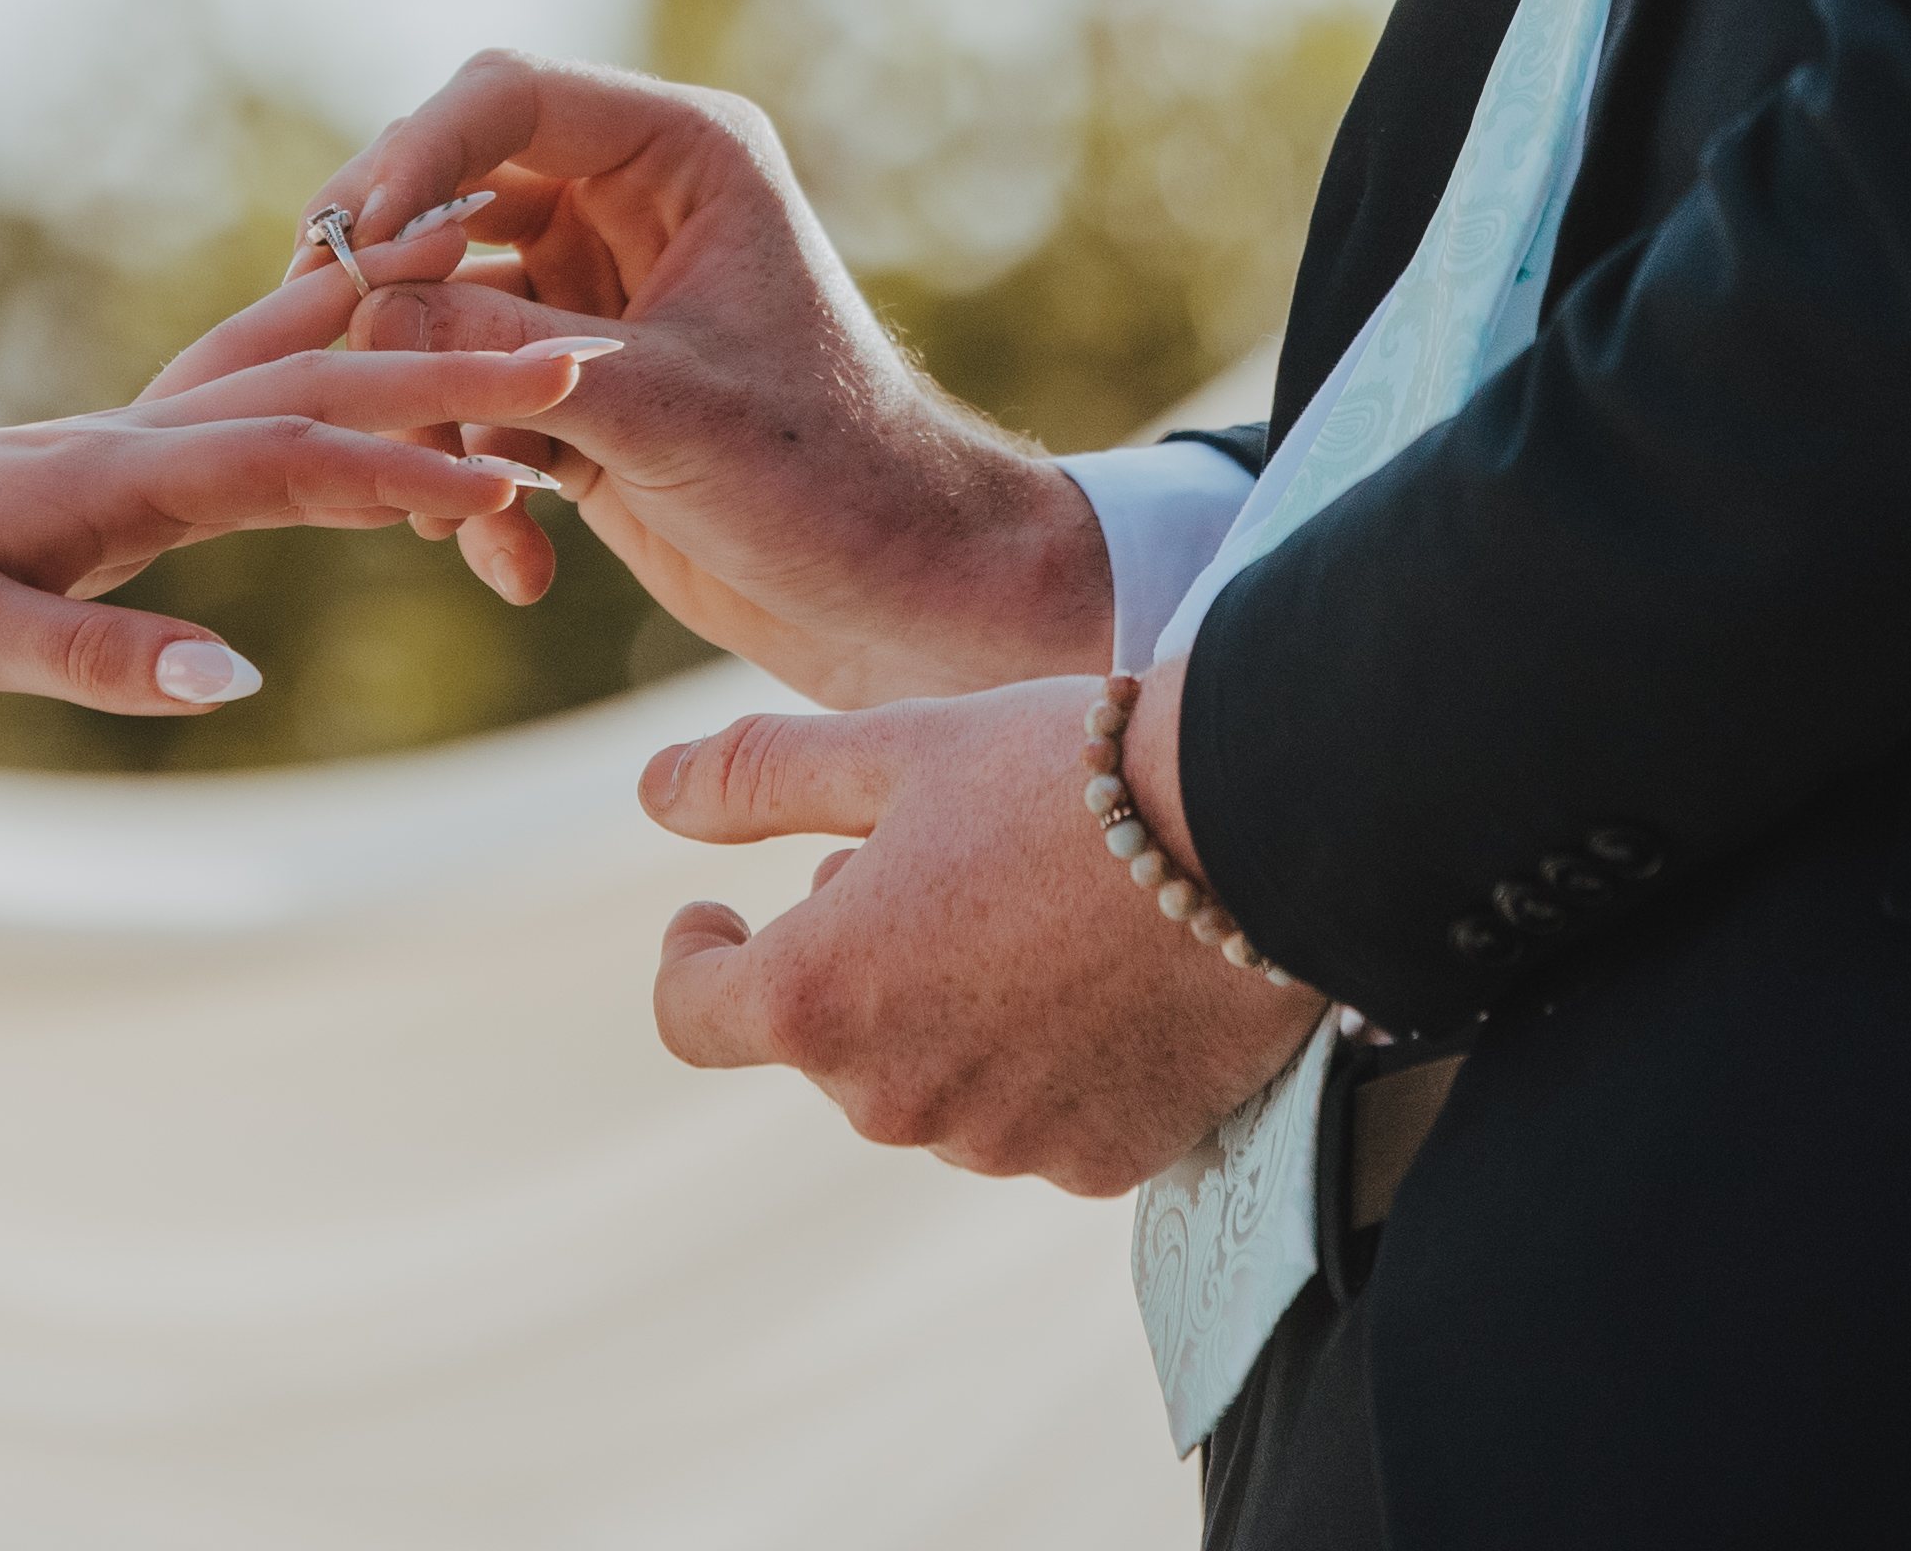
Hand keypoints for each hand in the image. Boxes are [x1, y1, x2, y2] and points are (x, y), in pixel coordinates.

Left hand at [0, 337, 600, 752]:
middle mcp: (133, 435)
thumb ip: (97, 660)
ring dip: (403, 344)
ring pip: (293, 374)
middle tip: (581, 354)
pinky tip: (373, 357)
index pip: (294, 456)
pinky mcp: (113, 466)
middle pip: (320, 384)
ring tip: (519, 310)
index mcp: (110, 474)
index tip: (527, 470)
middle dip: (448, 369)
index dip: (413, 463)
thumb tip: (237, 681)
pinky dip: (332, 365)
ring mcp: (126, 441)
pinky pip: (253, 401)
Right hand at [142, 52, 1104, 707]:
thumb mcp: (650, 406)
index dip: (409, 157)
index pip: (504, 97)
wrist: (910, 601)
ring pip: (445, 306)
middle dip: (387, 286)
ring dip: (426, 403)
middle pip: (450, 194)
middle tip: (319, 348)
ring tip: (425, 496)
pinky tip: (510, 565)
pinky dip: (470, 479)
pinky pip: (472, 399)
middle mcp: (634, 208)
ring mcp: (601, 299)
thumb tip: (362, 303)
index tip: (346, 243)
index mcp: (683, 156)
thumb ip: (499, 344)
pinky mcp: (580, 391)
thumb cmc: (827, 480)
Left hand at [642, 681, 1326, 1194]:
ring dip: (940, 1011)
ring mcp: (1002, 1144)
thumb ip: (755, 778)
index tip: (717, 909)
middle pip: (827, 1042)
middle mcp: (897, 1099)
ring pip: (929, 1082)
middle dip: (848, 959)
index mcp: (822, 996)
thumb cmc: (1063, 774)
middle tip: (929, 860)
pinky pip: (1031, 1118)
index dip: (692, 954)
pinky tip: (1097, 973)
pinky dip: (1037, 1058)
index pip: (691, 1014)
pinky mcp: (1099, 1164)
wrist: (1261, 832)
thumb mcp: (893, 747)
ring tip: (1026, 902)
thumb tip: (649, 794)